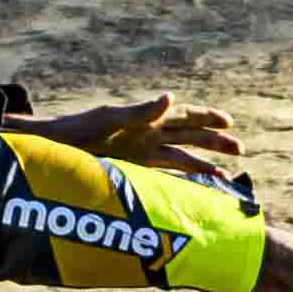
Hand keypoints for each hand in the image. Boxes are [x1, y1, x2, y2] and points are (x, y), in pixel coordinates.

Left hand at [56, 92, 244, 169]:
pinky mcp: (133, 174)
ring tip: (225, 177)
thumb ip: (140, 112)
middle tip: (240, 149)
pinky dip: (182, 184)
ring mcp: (141, 156)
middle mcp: (147, 137)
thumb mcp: (108, 119)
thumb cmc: (77, 129)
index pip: (183, 116)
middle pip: (189, 138)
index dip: (207, 119)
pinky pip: (165, 177)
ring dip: (203, 167)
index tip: (229, 122)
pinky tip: (196, 193)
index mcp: (145, 120)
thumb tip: (172, 98)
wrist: (52, 150)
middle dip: (214, 143)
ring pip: (181, 160)